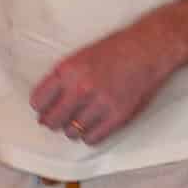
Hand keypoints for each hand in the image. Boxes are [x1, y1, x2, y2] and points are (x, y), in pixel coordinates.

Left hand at [29, 19, 179, 145]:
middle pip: (52, 121)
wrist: (148, 49)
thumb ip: (63, 77)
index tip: (43, 109)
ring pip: (71, 133)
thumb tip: (46, 103)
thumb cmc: (115, 49)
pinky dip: (89, 135)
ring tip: (81, 118)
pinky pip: (92, 139)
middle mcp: (81, 88)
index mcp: (68, 69)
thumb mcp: (81, 55)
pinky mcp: (117, 117)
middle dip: (52, 121)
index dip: (40, 107)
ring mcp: (99, 104)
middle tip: (59, 118)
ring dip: (73, 128)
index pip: (39, 101)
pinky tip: (94, 125)